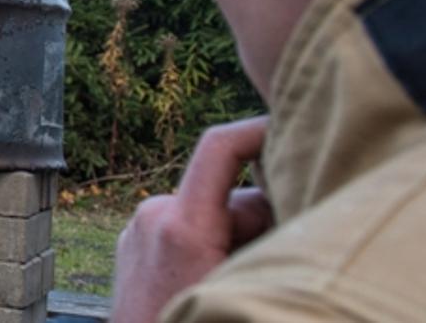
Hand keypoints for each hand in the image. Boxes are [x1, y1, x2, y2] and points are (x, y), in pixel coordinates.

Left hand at [112, 116, 274, 322]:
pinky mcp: (134, 243)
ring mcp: (139, 228)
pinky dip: (209, 243)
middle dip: (265, 218)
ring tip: (239, 276)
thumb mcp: (238, 281)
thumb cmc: (184, 318)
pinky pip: (184, 229)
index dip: (256, 127)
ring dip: (236, 237)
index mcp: (180, 224)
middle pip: (232, 196)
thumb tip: (289, 203)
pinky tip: (213, 277)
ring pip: (211, 216)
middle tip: (282, 253)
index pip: (219, 147)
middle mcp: (154, 216)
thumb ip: (262, 239)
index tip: (291, 123)